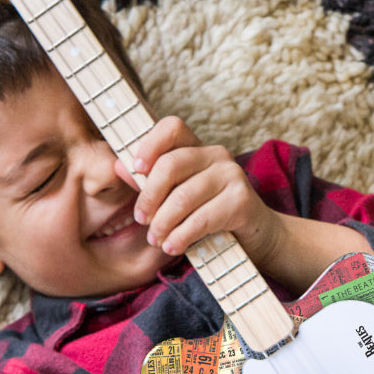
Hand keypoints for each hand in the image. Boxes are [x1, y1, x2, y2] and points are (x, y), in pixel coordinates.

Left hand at [114, 117, 281, 264]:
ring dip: (163, 223)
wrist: (255, 234)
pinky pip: (201, 219)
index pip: (172, 127)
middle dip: (149, 196)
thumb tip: (118, 167)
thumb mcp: (178, 195)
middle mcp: (216, 155)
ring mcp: (232, 175)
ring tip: (156, 239)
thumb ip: (150, 182)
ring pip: (183, 197)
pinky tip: (173, 246)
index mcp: (197, 147)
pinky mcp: (241, 200)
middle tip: (142, 219)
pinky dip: (181, 236)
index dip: (150, 144)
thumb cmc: (209, 212)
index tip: (136, 169)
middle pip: (171, 165)